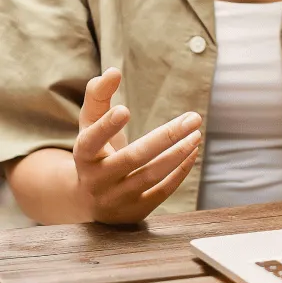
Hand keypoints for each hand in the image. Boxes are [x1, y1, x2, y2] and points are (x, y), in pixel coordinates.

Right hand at [73, 67, 202, 223]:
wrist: (89, 200)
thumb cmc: (95, 152)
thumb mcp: (90, 125)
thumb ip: (98, 96)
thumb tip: (112, 71)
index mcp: (83, 156)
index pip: (91, 141)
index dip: (106, 127)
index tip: (125, 109)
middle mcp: (97, 180)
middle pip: (134, 158)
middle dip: (167, 137)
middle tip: (193, 117)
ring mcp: (116, 198)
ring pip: (151, 176)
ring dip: (178, 154)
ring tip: (197, 134)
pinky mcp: (135, 211)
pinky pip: (163, 191)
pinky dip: (180, 170)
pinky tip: (193, 151)